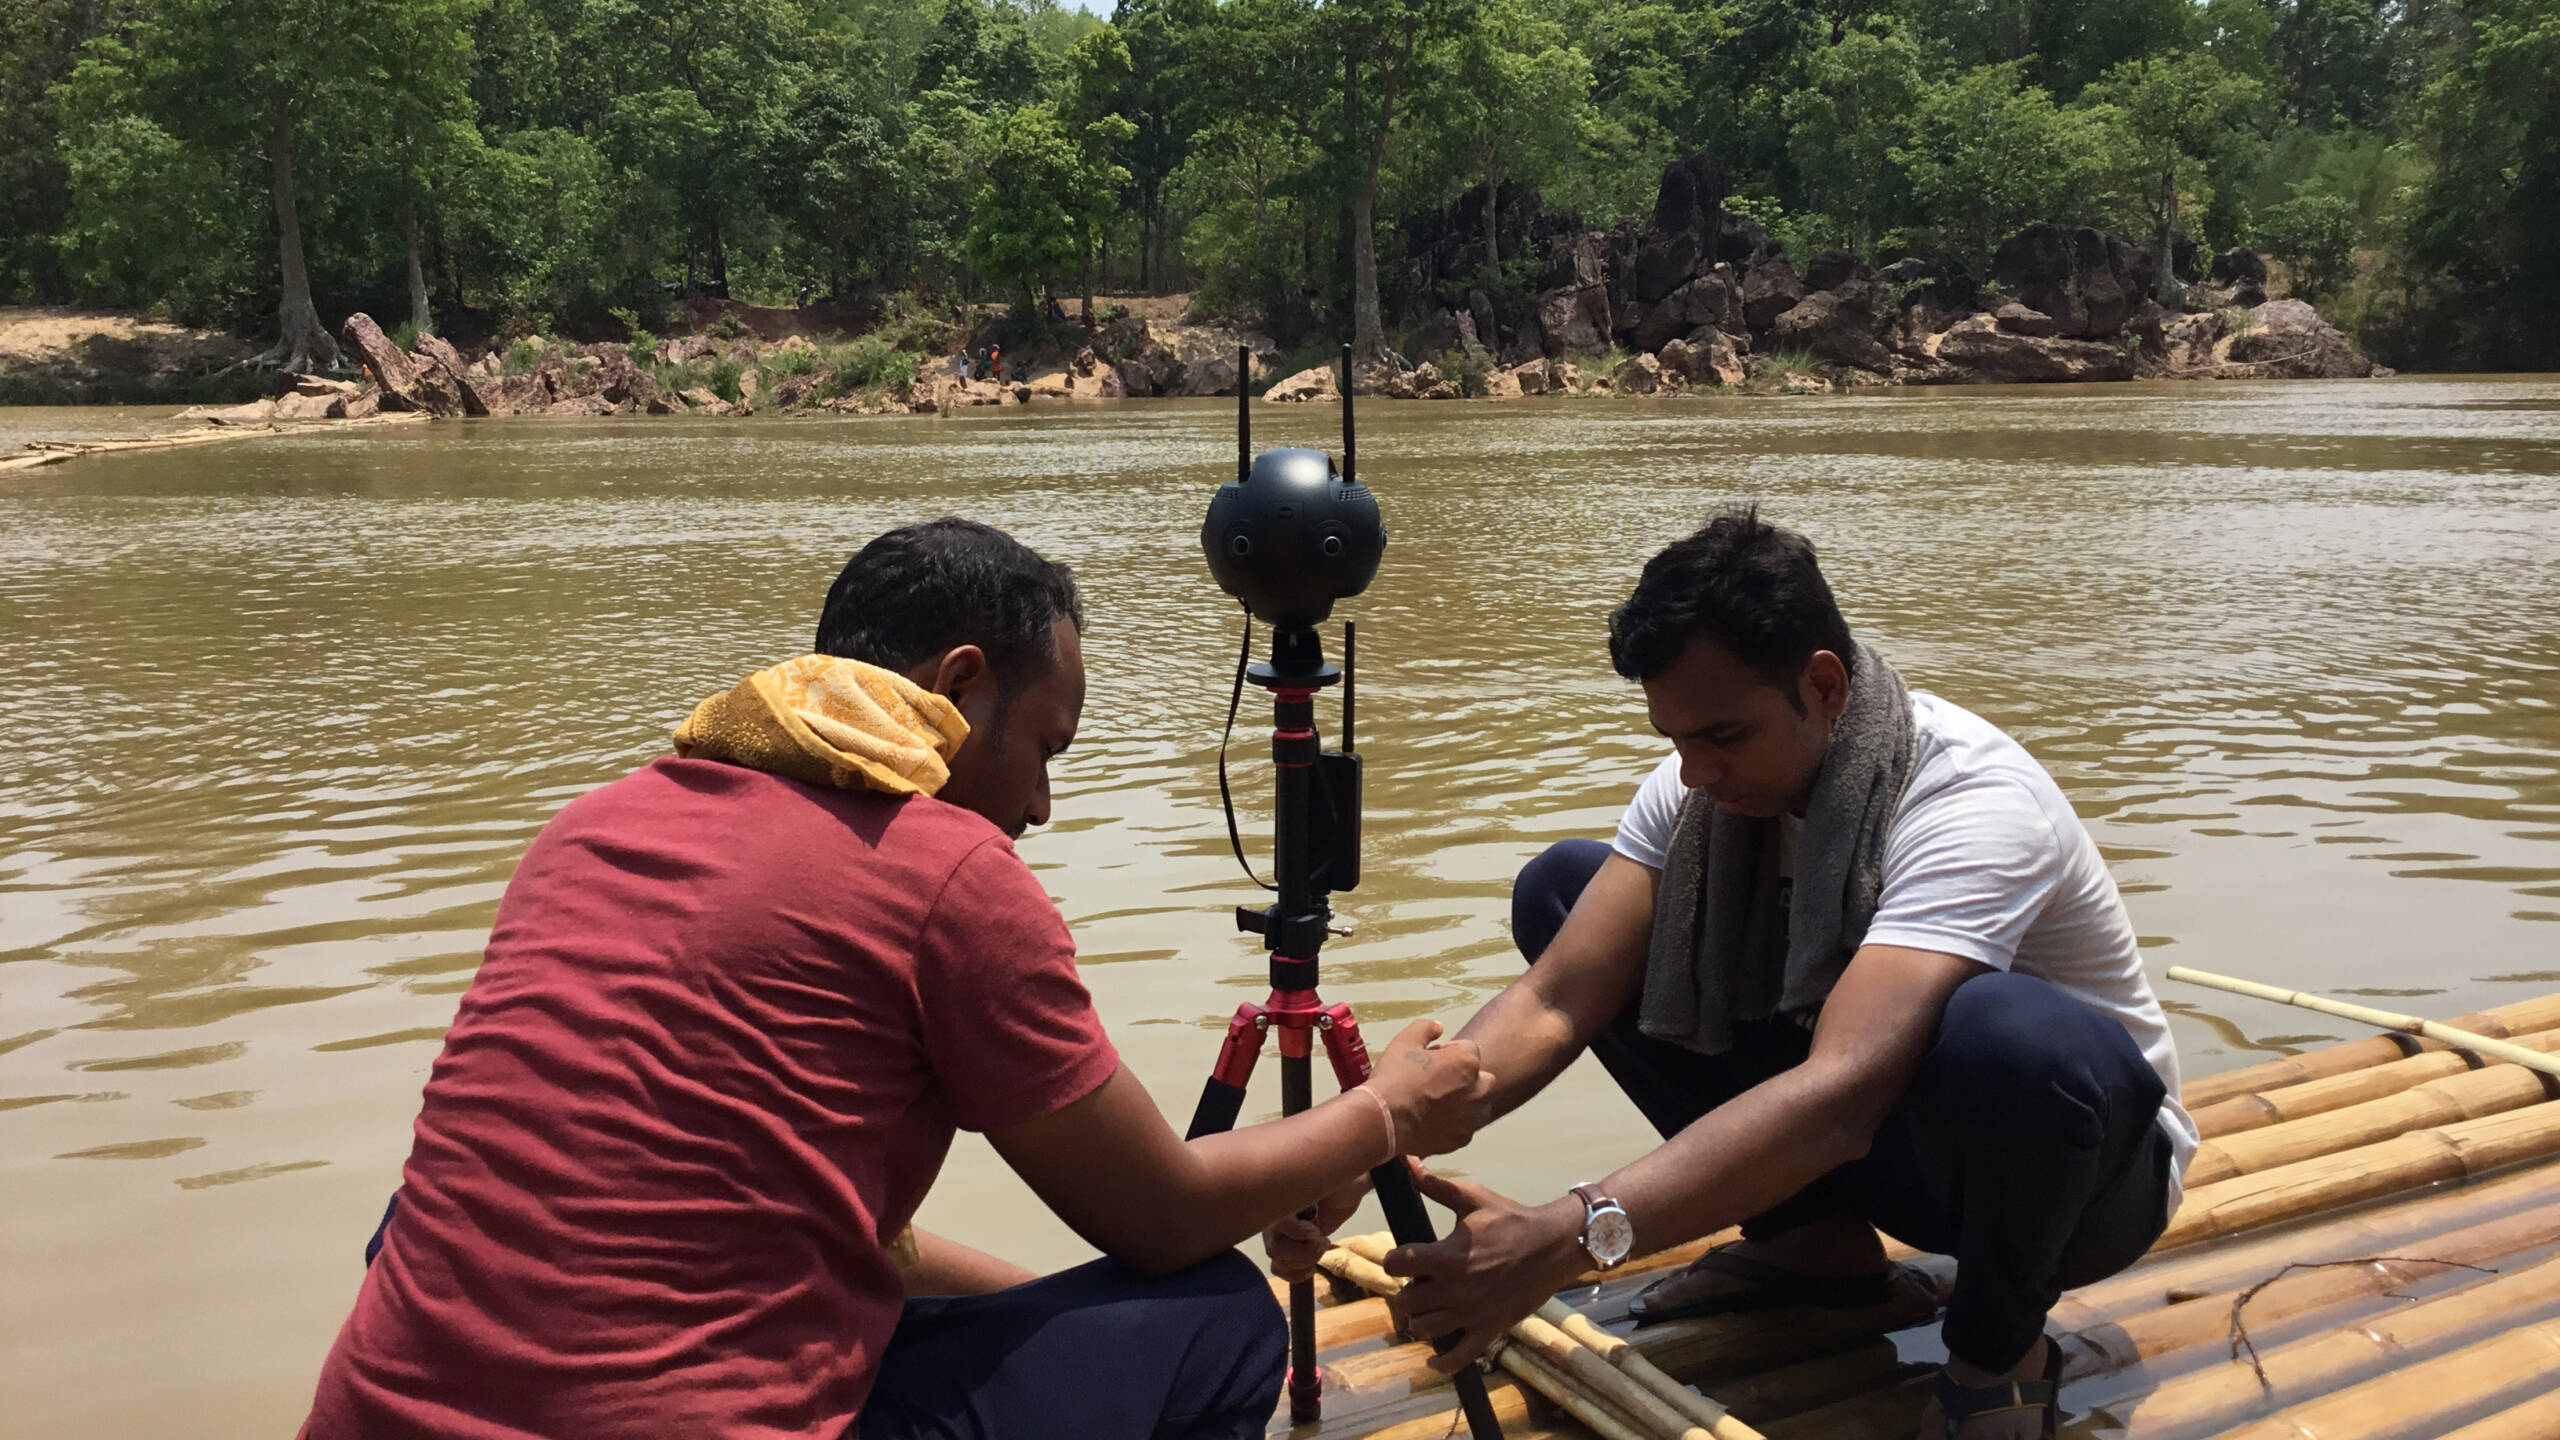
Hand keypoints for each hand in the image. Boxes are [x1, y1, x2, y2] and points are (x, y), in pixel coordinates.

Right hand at [1261, 1176, 1370, 1282]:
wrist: (1347, 1188)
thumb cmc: (1339, 1178)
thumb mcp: (1331, 1175)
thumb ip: (1318, 1183)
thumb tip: (1309, 1197)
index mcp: (1280, 1197)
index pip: (1275, 1224)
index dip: (1295, 1233)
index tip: (1316, 1230)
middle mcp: (1274, 1216)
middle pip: (1274, 1248)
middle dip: (1303, 1251)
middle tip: (1322, 1240)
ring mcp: (1280, 1234)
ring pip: (1278, 1261)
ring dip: (1303, 1262)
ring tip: (1321, 1248)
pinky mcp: (1291, 1248)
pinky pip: (1280, 1269)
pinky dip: (1296, 1274)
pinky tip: (1311, 1266)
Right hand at [1364, 1020, 1496, 1158]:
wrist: (1383, 1121)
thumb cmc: (1395, 1078)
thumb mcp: (1405, 1041)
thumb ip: (1426, 1027)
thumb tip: (1438, 1027)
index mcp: (1467, 1062)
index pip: (1468, 1049)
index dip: (1447, 1052)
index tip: (1429, 1060)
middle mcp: (1478, 1090)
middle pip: (1482, 1078)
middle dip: (1466, 1078)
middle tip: (1438, 1081)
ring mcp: (1471, 1118)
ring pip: (1478, 1106)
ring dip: (1465, 1102)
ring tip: (1436, 1104)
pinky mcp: (1461, 1140)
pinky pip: (1465, 1128)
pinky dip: (1454, 1125)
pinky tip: (1432, 1122)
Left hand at [1382, 1169, 1586, 1371]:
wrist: (1553, 1245)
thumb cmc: (1511, 1219)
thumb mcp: (1473, 1197)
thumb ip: (1436, 1186)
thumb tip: (1407, 1163)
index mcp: (1447, 1256)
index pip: (1396, 1264)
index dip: (1393, 1260)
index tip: (1401, 1257)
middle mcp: (1455, 1289)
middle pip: (1406, 1302)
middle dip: (1406, 1291)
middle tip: (1417, 1283)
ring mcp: (1471, 1314)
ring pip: (1424, 1329)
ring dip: (1419, 1320)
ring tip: (1427, 1308)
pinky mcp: (1489, 1330)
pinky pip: (1458, 1357)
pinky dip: (1441, 1363)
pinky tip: (1432, 1358)